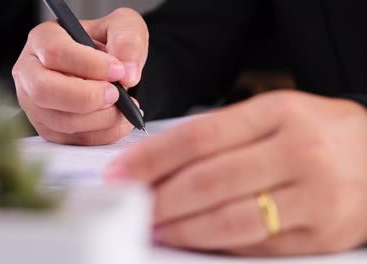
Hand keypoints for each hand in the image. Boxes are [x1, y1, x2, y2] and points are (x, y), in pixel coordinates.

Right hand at [12, 8, 147, 144]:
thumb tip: (128, 74)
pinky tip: (121, 120)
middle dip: (86, 97)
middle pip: (44, 91)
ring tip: (126, 108)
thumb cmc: (109, 44)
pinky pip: (73, 140)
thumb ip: (128, 41)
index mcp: (43, 39)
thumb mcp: (123, 27)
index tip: (119, 71)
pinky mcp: (49, 129)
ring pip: (60, 121)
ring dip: (99, 119)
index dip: (89, 65)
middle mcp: (30, 72)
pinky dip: (103, 134)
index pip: (55, 52)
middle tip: (116, 94)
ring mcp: (35, 104)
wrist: (109, 69)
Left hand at [105, 90, 366, 255]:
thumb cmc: (315, 132)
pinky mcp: (320, 234)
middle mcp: (297, 152)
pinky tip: (192, 240)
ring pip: (229, 219)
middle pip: (207, 181)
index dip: (150, 159)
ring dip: (181, 228)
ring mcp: (313, 196)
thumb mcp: (272, 115)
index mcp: (277, 114)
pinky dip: (216, 245)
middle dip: (158, 199)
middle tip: (130, 207)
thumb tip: (158, 164)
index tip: (119, 173)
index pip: (197, 137)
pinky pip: (256, 244)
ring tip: (154, 227)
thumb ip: (220, 136)